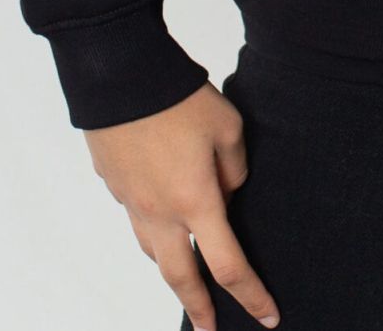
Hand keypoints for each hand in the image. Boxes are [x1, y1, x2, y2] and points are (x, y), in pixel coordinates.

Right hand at [84, 80, 280, 329]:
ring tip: (186, 286)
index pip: (228, 265)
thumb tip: (227, 191)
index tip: (267, 317)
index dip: (250, 295)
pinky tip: (160, 227)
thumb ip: (235, 168)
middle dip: (199, 309)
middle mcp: (160, 212)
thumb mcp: (228, 126)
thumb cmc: (178, 97)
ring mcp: (132, 202)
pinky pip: (136, 222)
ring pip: (153, 254)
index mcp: (195, 201)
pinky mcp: (114, 185)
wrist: (120, 75)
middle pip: (181, 278)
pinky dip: (152, 236)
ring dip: (171, 275)